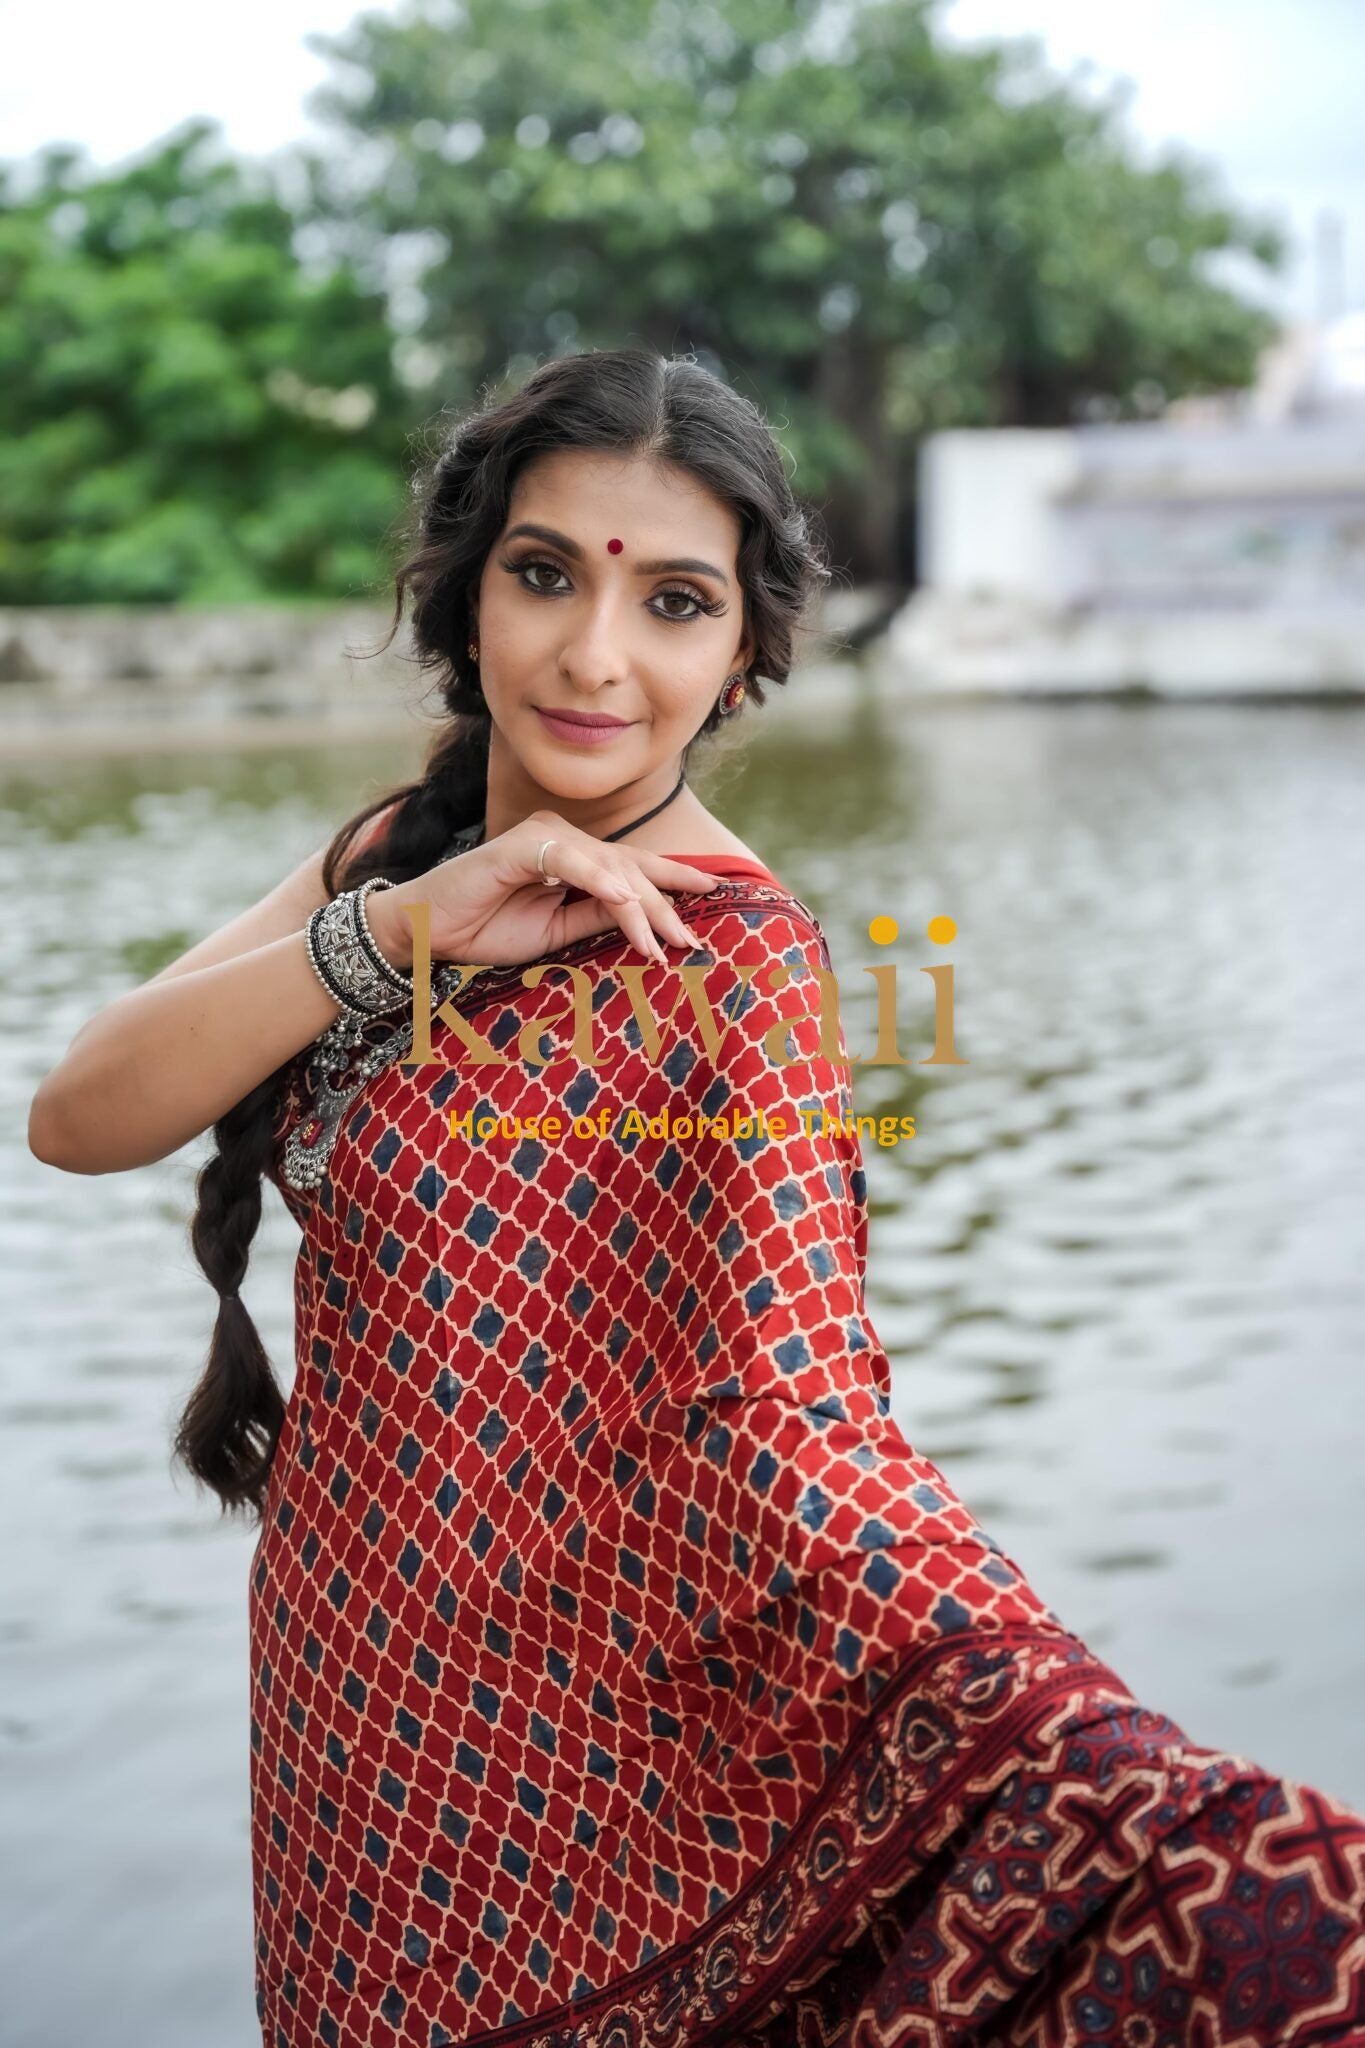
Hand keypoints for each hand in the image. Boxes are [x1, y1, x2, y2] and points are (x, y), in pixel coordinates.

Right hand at [366, 809, 725, 972]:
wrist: (427, 932)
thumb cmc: (487, 929)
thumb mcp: (557, 932)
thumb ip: (598, 918)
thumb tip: (648, 919)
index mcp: (576, 858)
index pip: (636, 868)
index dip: (676, 881)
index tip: (716, 897)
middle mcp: (565, 839)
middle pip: (633, 867)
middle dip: (668, 904)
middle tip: (694, 938)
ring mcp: (544, 837)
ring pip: (611, 867)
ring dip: (642, 906)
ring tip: (666, 939)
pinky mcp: (521, 845)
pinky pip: (572, 862)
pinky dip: (602, 882)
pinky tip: (627, 904)